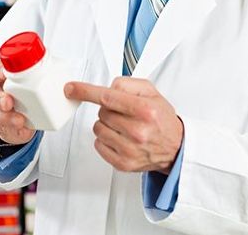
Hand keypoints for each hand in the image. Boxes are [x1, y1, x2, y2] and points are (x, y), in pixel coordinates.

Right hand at [0, 61, 35, 144]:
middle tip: (9, 103)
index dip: (0, 72)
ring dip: (7, 118)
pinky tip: (24, 131)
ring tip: (20, 120)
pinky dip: (15, 131)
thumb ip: (39, 72)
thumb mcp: (24, 75)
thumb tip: (66, 81)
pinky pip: (4, 130)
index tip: (6, 75)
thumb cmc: (18, 87)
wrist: (11, 109)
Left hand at [64, 77, 183, 173]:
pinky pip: (99, 144)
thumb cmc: (162, 118)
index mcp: (145, 109)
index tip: (71, 88)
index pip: (107, 96)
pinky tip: (120, 137)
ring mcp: (130, 149)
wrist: (176, 147)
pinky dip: (105, 139)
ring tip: (123, 125)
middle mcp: (138, 130)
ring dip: (106, 124)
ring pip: (98, 128)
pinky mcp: (123, 163)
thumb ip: (128, 83)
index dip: (85, 91)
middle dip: (109, 109)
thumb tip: (107, 87)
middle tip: (124, 113)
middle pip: (102, 112)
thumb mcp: (151, 91)